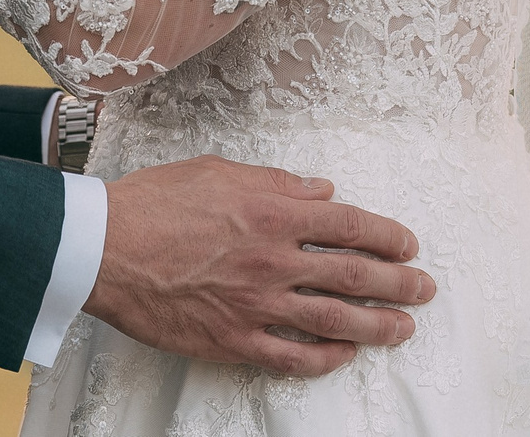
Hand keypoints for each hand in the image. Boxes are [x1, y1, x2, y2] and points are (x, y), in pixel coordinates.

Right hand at [86, 157, 434, 376]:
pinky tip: (344, 355)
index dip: (386, 235)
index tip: (407, 243)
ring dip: (377, 326)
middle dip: (399, 283)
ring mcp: (256, 305)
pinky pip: (291, 357)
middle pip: (354, 275)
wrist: (105, 248)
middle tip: (425, 289)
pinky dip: (324, 359)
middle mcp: (274, 261)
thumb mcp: (218, 170)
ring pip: (334, 321)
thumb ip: (275, 181)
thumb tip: (321, 190)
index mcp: (273, 212)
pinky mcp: (233, 340)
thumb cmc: (154, 202)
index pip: (349, 225)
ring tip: (403, 328)